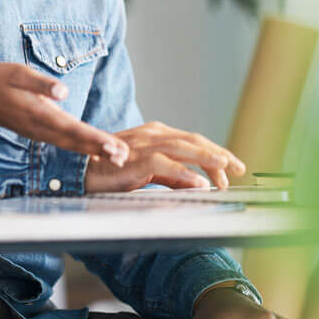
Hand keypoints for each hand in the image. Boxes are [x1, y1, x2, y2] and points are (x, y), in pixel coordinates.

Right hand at [0, 63, 129, 164]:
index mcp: (37, 113)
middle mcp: (38, 127)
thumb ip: (40, 83)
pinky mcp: (35, 130)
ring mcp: (36, 131)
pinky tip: (91, 149)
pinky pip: (62, 142)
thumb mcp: (16, 72)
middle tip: (123, 157)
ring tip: (115, 157)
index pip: (72, 129)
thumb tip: (63, 92)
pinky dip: (79, 147)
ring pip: (69, 144)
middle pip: (75, 142)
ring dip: (92, 150)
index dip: (95, 139)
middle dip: (100, 149)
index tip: (114, 147)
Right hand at [85, 121, 244, 191]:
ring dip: (208, 158)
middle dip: (219, 154)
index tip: (231, 167)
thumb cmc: (110, 170)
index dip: (214, 152)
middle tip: (238, 168)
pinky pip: (166, 166)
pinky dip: (185, 174)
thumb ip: (172, 176)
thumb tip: (198, 182)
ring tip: (227, 168)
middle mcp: (153, 135)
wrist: (80, 170)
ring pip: (184, 148)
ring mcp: (145, 145)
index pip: (193, 140)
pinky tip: (200, 183)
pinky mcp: (136, 160)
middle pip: (194, 140)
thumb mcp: (147, 171)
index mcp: (156, 134)